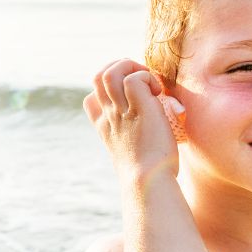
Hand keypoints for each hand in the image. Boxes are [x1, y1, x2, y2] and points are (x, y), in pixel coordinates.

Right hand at [84, 59, 184, 178]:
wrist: (149, 184)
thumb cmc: (151, 177)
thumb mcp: (136, 156)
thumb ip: (140, 141)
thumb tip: (160, 133)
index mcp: (106, 128)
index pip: (91, 100)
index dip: (108, 92)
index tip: (129, 101)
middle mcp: (110, 116)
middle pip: (98, 77)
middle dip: (120, 69)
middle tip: (143, 83)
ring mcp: (122, 111)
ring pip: (110, 72)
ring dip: (131, 68)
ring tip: (149, 83)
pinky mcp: (140, 108)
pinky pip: (134, 78)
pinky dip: (147, 78)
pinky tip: (158, 93)